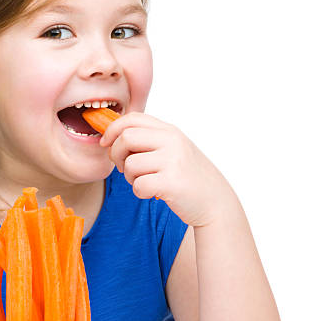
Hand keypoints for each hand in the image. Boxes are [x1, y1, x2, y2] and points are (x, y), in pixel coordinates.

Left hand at [99, 111, 237, 227]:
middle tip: (125, 168)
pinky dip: (139, 192)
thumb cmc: (188, 177)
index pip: (132, 118)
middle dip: (116, 155)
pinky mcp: (171, 183)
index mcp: (170, 131)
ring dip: (130, 178)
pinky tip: (152, 193)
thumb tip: (112, 135)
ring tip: (145, 182)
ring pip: (130, 164)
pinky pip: (138, 185)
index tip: (105, 142)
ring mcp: (173, 161)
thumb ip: (149, 140)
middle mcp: (172, 141)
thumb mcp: (173, 150)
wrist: (215, 202)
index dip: (112, 129)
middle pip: (125, 138)